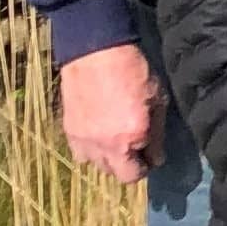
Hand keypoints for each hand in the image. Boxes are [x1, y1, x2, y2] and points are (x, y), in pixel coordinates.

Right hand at [59, 43, 163, 184]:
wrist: (96, 50)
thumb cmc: (134, 71)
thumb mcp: (158, 101)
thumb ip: (157, 135)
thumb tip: (156, 159)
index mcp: (129, 138)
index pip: (135, 175)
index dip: (145, 166)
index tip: (149, 154)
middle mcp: (103, 145)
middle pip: (114, 174)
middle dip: (126, 165)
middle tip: (133, 146)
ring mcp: (83, 138)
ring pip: (95, 164)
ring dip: (106, 157)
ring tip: (113, 139)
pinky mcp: (68, 128)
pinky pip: (79, 151)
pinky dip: (89, 147)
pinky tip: (97, 131)